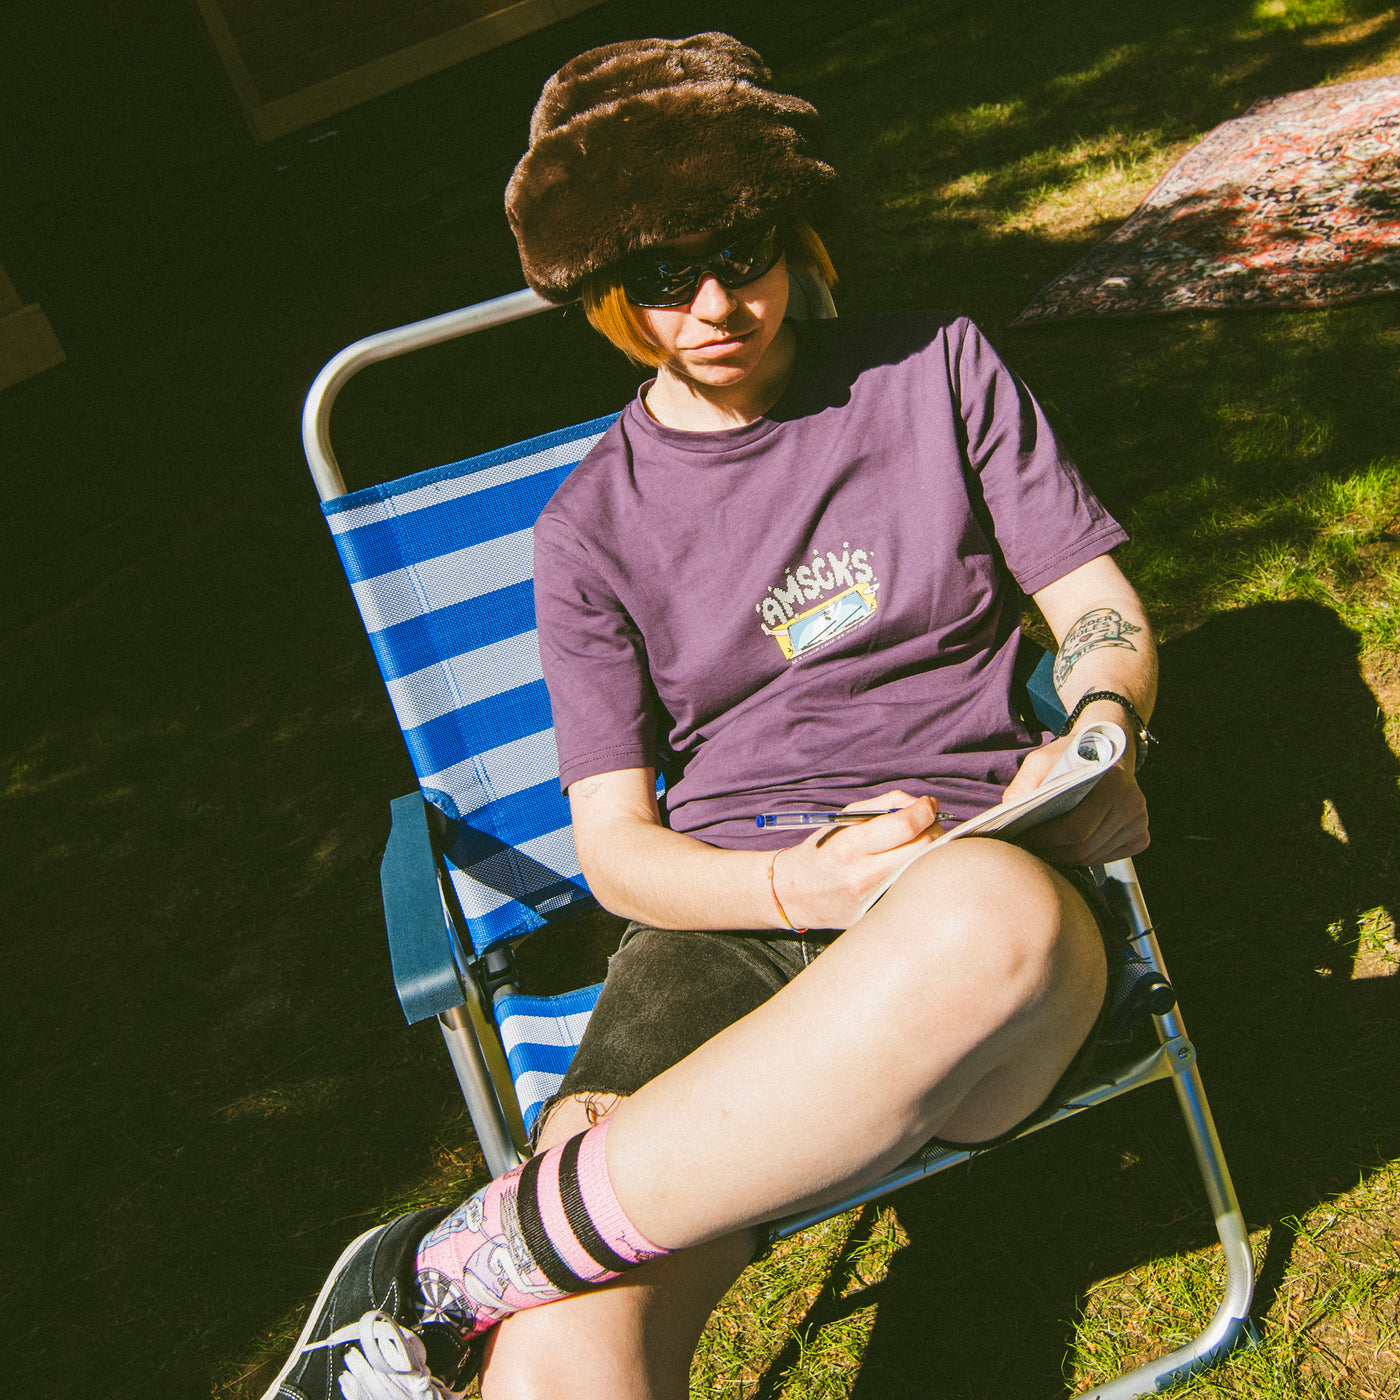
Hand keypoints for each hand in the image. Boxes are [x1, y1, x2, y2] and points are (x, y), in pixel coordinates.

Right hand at [772, 791, 944, 929]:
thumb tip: (921, 804)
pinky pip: (916, 887)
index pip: (905, 825)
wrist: (797, 894)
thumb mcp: (845, 820)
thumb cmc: (823, 851)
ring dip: (930, 851)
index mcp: (850, 846)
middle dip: (933, 828)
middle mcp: (864, 876)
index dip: (925, 809)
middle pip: (924, 848)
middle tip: (927, 824)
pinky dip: (919, 871)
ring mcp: (876, 899)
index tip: (929, 803)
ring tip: (916, 844)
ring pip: (926, 869)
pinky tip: (908, 865)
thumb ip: (884, 805)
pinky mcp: (882, 914)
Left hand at [1005, 736, 1148, 865]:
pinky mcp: (1140, 836)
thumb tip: (1007, 815)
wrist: (1109, 748)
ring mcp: (1139, 823)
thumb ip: (1023, 784)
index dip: (1044, 840)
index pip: (1075, 828)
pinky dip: (1084, 858)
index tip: (1021, 839)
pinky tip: (1067, 848)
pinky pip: (1107, 858)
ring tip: (1042, 849)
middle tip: (1028, 849)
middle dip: (1051, 852)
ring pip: (1094, 856)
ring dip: (1065, 858)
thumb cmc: (1072, 755)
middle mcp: (1132, 805)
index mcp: (1112, 784)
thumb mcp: (1042, 759)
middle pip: (1084, 848)